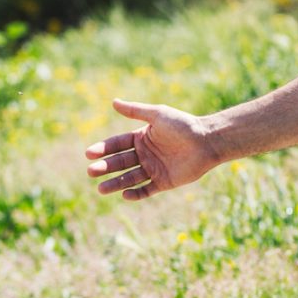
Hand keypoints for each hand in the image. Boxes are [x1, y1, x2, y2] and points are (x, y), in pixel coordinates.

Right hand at [85, 99, 220, 200]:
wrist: (208, 141)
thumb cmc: (183, 125)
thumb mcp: (157, 115)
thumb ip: (135, 111)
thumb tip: (113, 102)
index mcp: (141, 138)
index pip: (116, 145)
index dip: (103, 149)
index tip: (89, 153)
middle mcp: (144, 154)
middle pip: (119, 162)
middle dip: (105, 167)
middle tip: (91, 172)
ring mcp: (153, 169)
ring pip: (129, 178)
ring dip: (115, 184)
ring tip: (100, 190)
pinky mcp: (163, 182)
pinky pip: (146, 190)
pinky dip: (136, 194)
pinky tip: (125, 195)